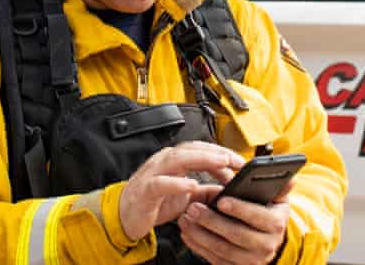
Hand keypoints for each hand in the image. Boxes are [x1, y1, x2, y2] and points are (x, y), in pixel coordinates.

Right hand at [118, 141, 244, 241]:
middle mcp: (164, 161)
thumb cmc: (153, 202)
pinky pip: (161, 183)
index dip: (222, 152)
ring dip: (202, 159)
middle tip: (236, 160)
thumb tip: (227, 190)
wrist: (125, 216)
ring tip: (221, 163)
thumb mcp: (185, 197)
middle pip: (193, 149)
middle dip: (217, 153)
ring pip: (178, 159)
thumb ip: (205, 192)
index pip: (201, 149)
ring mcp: (153, 173)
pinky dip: (177, 183)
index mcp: (174, 159)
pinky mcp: (145, 189)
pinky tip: (192, 185)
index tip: (240, 162)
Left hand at [177, 180, 294, 264]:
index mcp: (276, 224)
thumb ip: (279, 187)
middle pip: (236, 234)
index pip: (258, 217)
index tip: (221, 200)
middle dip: (212, 221)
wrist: (268, 241)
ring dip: (200, 234)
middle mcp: (266, 246)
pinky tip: (188, 234)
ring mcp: (251, 260)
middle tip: (194, 208)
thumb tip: (290, 178)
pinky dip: (198, 247)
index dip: (239, 209)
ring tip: (186, 218)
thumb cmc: (268, 213)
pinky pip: (215, 260)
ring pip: (222, 249)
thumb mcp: (276, 199)